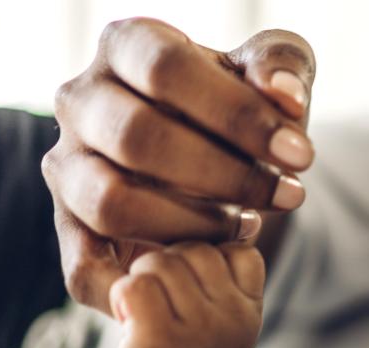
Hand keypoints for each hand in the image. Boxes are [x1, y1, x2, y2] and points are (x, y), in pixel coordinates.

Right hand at [42, 19, 314, 315]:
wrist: (215, 153)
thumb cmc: (240, 106)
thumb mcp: (269, 74)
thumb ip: (282, 68)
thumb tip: (285, 96)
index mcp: (126, 46)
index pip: (167, 71)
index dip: (238, 115)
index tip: (301, 155)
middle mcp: (81, 101)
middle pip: (137, 138)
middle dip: (226, 176)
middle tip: (289, 196)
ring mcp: (68, 166)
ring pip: (111, 203)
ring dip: (193, 226)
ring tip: (247, 226)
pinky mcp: (70, 226)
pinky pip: (86, 268)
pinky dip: (144, 280)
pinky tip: (202, 267)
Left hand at [112, 243, 264, 347]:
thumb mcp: (231, 316)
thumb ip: (232, 273)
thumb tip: (240, 216)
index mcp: (251, 307)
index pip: (238, 247)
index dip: (210, 255)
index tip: (195, 284)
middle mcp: (233, 316)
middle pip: (195, 247)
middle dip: (169, 261)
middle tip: (162, 296)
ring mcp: (198, 328)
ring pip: (161, 262)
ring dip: (143, 277)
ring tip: (146, 307)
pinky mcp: (159, 338)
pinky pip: (135, 285)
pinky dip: (123, 294)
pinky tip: (128, 314)